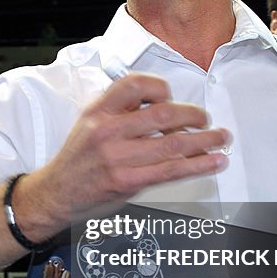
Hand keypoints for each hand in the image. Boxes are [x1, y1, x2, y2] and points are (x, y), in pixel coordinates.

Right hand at [28, 73, 229, 235]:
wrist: (56, 193)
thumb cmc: (78, 158)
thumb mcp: (89, 122)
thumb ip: (120, 110)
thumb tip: (162, 104)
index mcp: (98, 111)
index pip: (136, 84)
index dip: (160, 87)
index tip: (170, 97)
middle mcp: (107, 131)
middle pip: (163, 114)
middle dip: (193, 115)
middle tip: (204, 119)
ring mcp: (118, 158)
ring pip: (173, 144)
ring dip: (205, 140)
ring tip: (220, 138)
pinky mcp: (128, 182)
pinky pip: (172, 171)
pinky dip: (199, 165)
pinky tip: (213, 161)